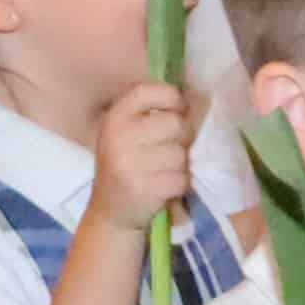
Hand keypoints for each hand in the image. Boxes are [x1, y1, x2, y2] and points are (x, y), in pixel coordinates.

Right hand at [97, 78, 200, 220]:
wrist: (111, 213)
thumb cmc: (126, 166)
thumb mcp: (125, 135)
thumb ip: (150, 114)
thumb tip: (192, 97)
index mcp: (114, 118)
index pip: (148, 91)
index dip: (171, 97)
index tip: (179, 108)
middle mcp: (119, 137)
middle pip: (175, 123)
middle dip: (181, 138)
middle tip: (168, 150)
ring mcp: (130, 164)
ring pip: (181, 153)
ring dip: (180, 165)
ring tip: (163, 171)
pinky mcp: (145, 188)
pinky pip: (182, 178)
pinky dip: (180, 184)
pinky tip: (164, 187)